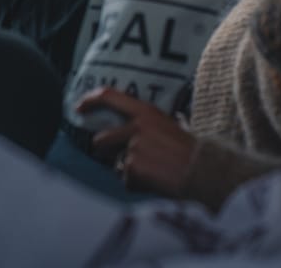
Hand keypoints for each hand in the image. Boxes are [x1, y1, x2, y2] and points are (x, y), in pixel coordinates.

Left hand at [77, 87, 196, 196]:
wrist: (201, 172)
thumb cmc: (187, 150)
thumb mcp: (169, 125)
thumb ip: (145, 125)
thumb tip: (126, 130)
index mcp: (146, 111)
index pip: (110, 96)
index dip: (90, 100)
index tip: (79, 107)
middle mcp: (136, 126)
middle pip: (101, 140)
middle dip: (105, 152)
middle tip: (121, 157)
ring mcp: (133, 147)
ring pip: (115, 164)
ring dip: (126, 170)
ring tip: (151, 170)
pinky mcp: (132, 168)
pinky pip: (125, 180)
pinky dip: (136, 184)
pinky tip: (155, 180)